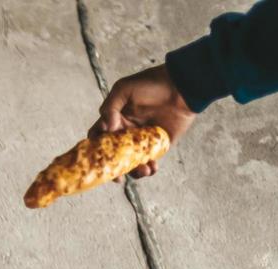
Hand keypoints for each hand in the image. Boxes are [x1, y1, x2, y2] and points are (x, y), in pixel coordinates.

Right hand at [91, 64, 196, 178]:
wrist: (182, 86)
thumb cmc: (152, 83)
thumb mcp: (124, 88)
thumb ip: (110, 107)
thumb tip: (108, 128)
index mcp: (115, 120)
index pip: (99, 138)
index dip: (95, 150)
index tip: (100, 158)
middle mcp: (126, 133)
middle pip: (114, 156)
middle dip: (115, 168)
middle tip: (118, 177)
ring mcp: (142, 141)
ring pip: (131, 163)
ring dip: (133, 171)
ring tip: (141, 170)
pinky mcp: (158, 145)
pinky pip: (150, 161)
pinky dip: (149, 169)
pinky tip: (151, 168)